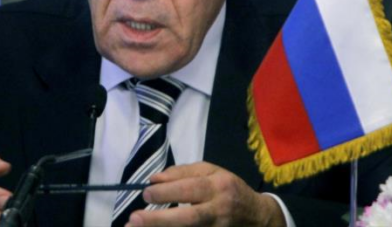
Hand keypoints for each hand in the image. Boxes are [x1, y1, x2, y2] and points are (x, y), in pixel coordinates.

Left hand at [125, 162, 284, 226]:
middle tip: (134, 219)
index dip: (167, 192)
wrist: (257, 217)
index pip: (190, 189)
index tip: (146, 193)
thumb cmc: (228, 188)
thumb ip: (182, 173)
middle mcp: (219, 210)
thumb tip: (154, 179)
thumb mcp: (211, 171)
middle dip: (159, 220)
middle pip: (188, 218)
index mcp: (219, 186)